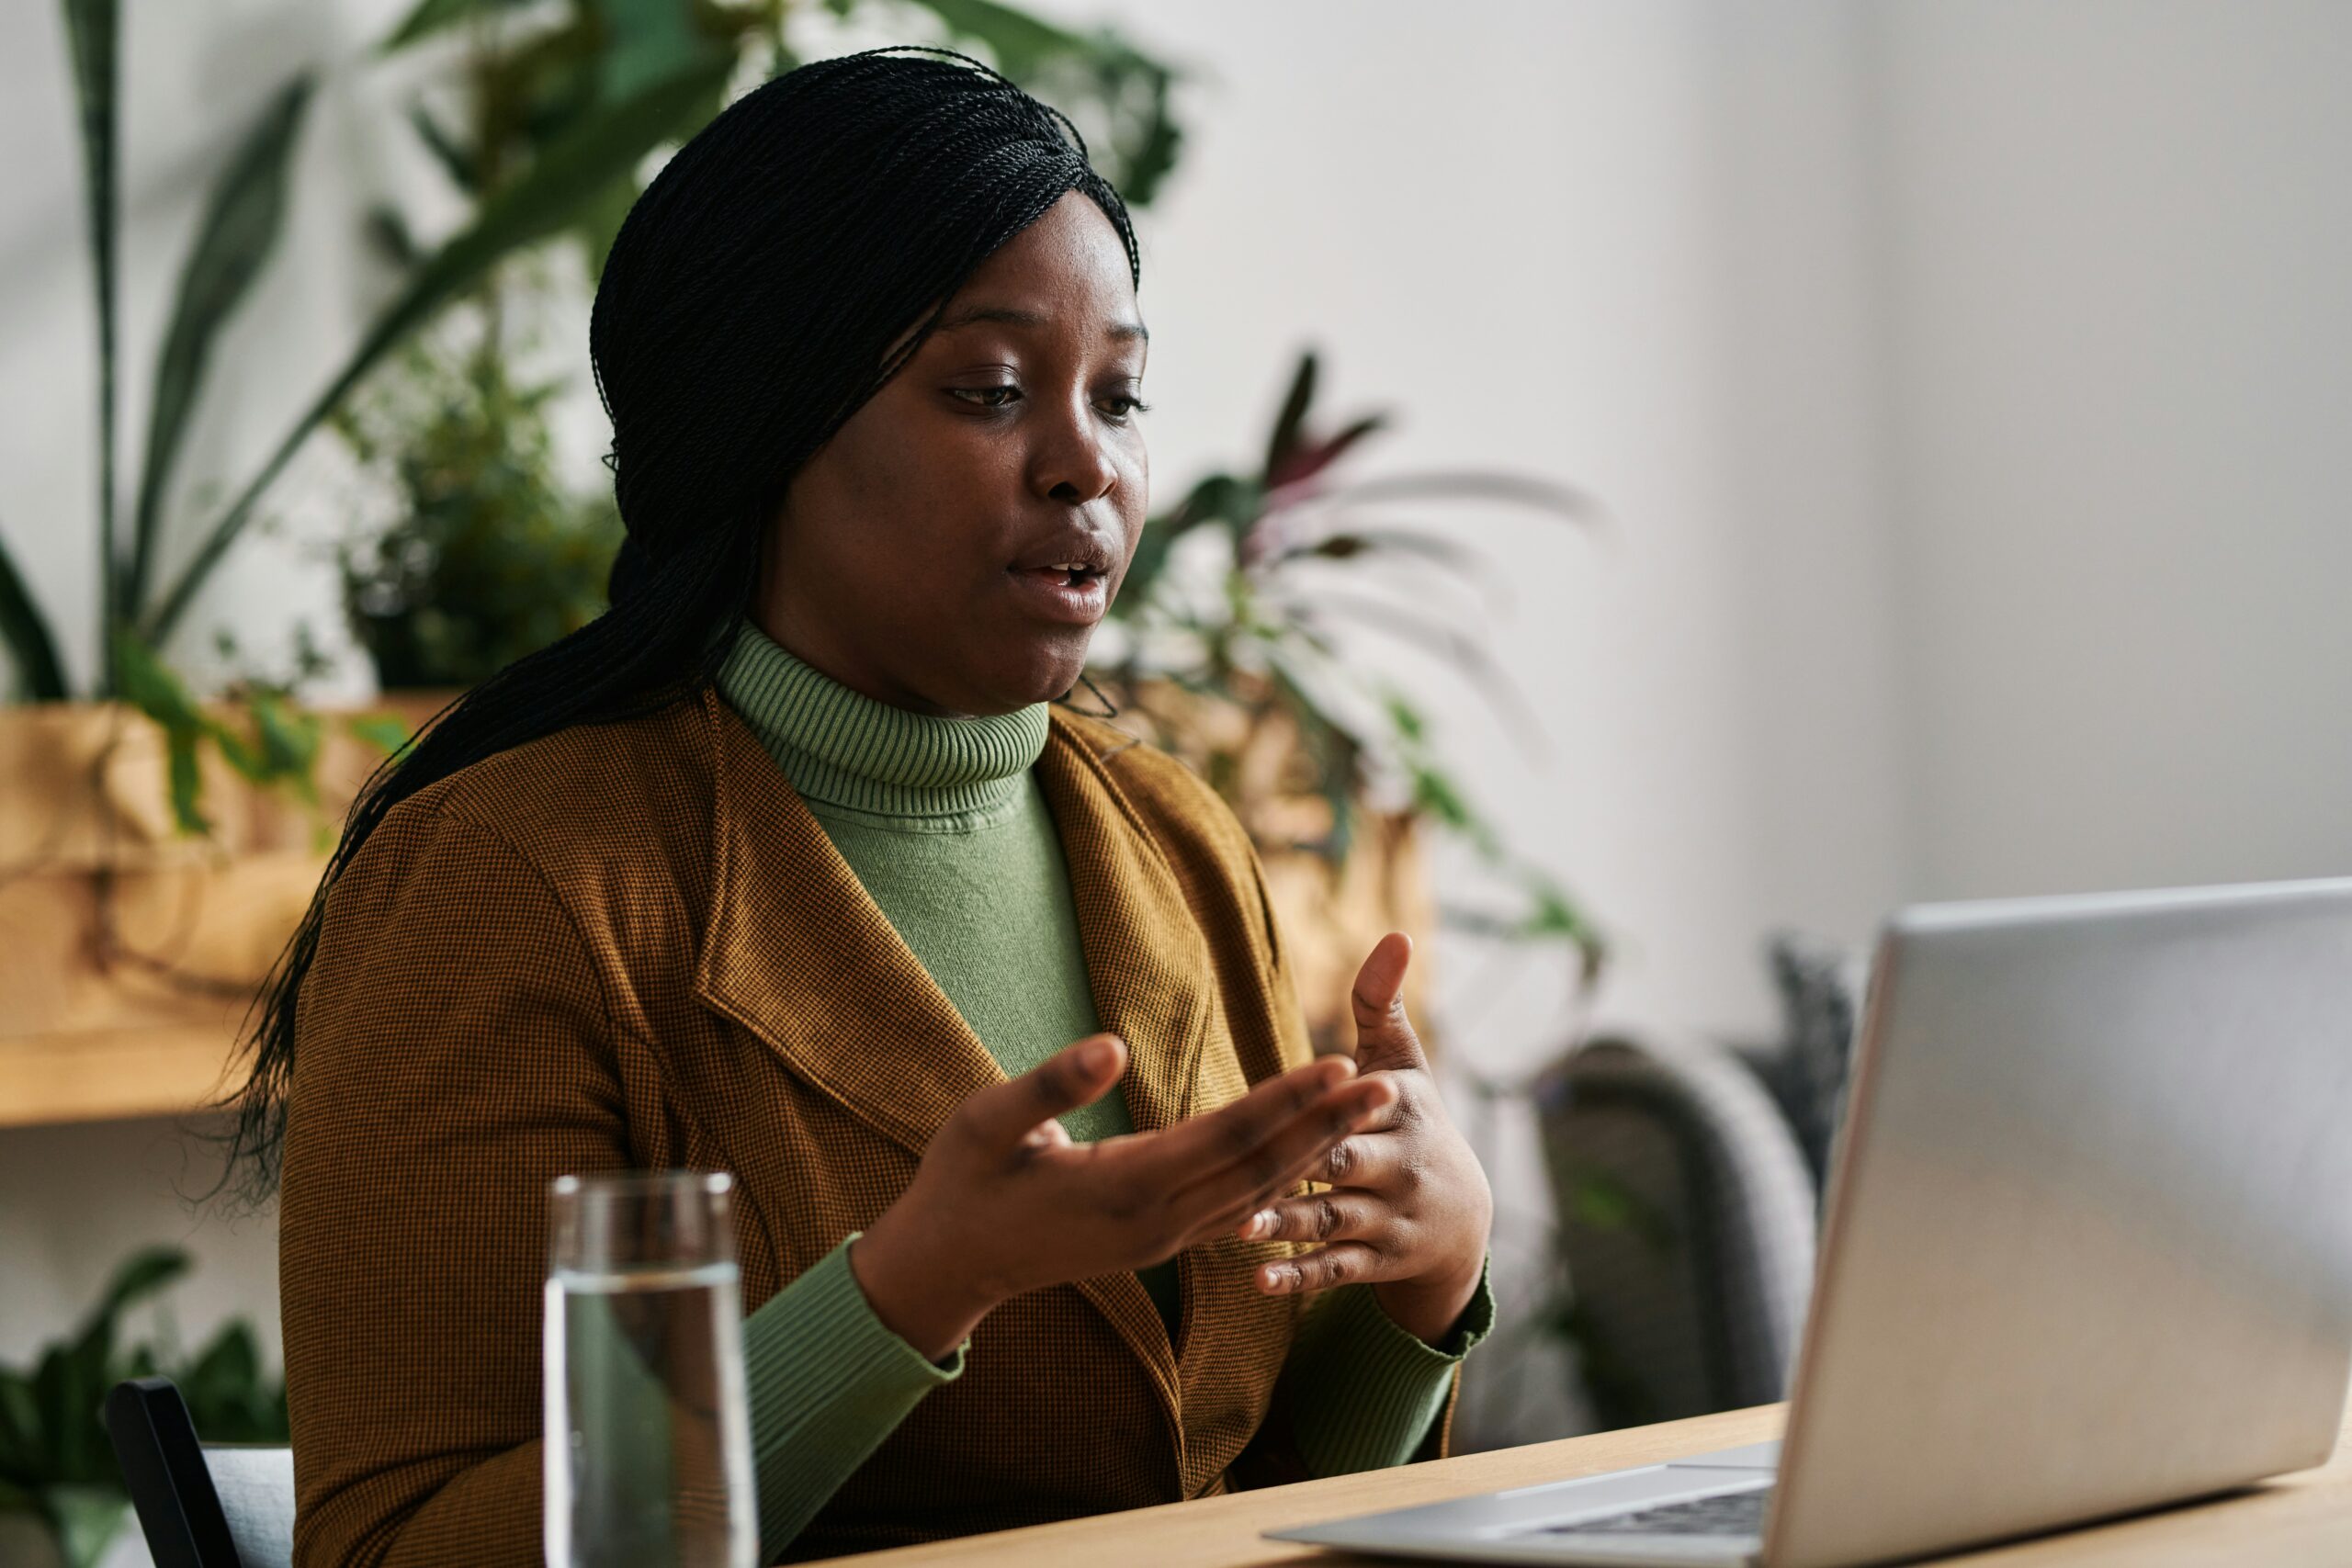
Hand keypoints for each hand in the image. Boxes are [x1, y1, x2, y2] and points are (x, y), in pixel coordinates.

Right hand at [851, 1033, 1398, 1359]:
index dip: (1288, 1099)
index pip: (1227, 1135)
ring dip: (1314, 1149)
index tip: (1340, 1064)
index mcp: (1123, 1185)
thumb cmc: (962, 1181)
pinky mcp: (1157, 1243)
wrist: (948, 1264)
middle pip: (1262, 1167)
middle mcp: (1156, 1220)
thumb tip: (1111, 1044)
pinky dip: (1279, 1177)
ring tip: (1365, 1109)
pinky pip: (1234, 1208)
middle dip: (1327, 1124)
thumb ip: (1051, 1084)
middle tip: (1389, 1083)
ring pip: (1257, 1192)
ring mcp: (1160, 1239)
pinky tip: (1311, 1153)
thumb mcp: (988, 1121)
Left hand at [1236, 932, 1493, 1344]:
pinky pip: (1336, 1273)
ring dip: (1290, 1224)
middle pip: (1350, 1164)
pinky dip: (1300, 1276)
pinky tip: (1259, 1278)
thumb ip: (1382, 1002)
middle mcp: (1399, 1168)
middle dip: (1313, 1166)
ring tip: (1243, 1226)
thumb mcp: (1406, 1063)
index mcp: (1402, 1113)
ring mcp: (1388, 1219)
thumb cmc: (1413, 1122)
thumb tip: (1395, 932)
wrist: (1463, 1219)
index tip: (1315, 1091)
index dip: (1345, 1099)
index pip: (1369, 1103)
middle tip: (1257, 1169)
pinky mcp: (1375, 1262)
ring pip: (1336, 1222)